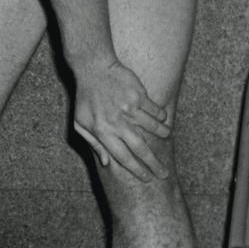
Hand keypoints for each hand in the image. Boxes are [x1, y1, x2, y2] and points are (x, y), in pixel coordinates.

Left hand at [73, 57, 170, 179]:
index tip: (147, 178)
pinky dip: (162, 117)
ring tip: (167, 138)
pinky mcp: (139, 95)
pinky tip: (162, 119)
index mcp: (101, 130)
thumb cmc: (86, 98)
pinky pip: (157, 111)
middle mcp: (116, 122)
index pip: (122, 156)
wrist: (93, 69)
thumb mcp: (81, 122)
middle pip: (140, 148)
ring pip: (154, 128)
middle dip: (154, 163)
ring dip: (163, 135)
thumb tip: (107, 163)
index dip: (136, 170)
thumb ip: (94, 143)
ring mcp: (129, 108)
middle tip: (163, 173)